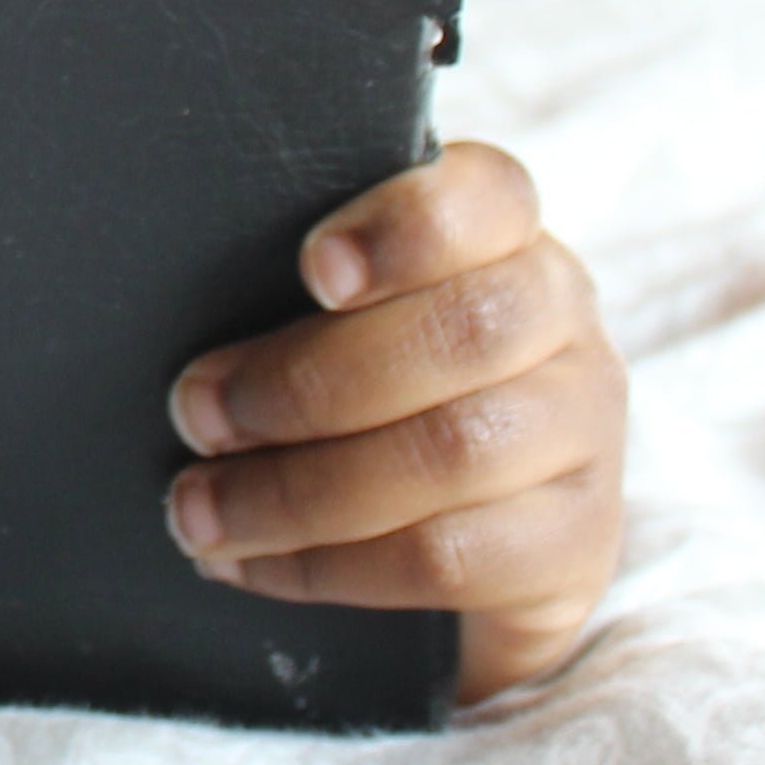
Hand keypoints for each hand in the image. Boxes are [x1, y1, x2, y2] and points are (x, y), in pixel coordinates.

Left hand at [163, 142, 623, 704]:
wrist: (474, 553)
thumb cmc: (372, 400)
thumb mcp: (344, 326)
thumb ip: (303, 299)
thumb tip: (180, 322)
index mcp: (509, 242)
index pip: (489, 198)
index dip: (407, 227)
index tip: (313, 269)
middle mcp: (564, 327)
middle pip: (467, 331)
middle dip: (309, 379)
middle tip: (196, 413)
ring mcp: (584, 440)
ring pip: (453, 452)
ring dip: (298, 487)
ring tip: (199, 508)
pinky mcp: (574, 549)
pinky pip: (448, 559)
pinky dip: (326, 565)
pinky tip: (250, 564)